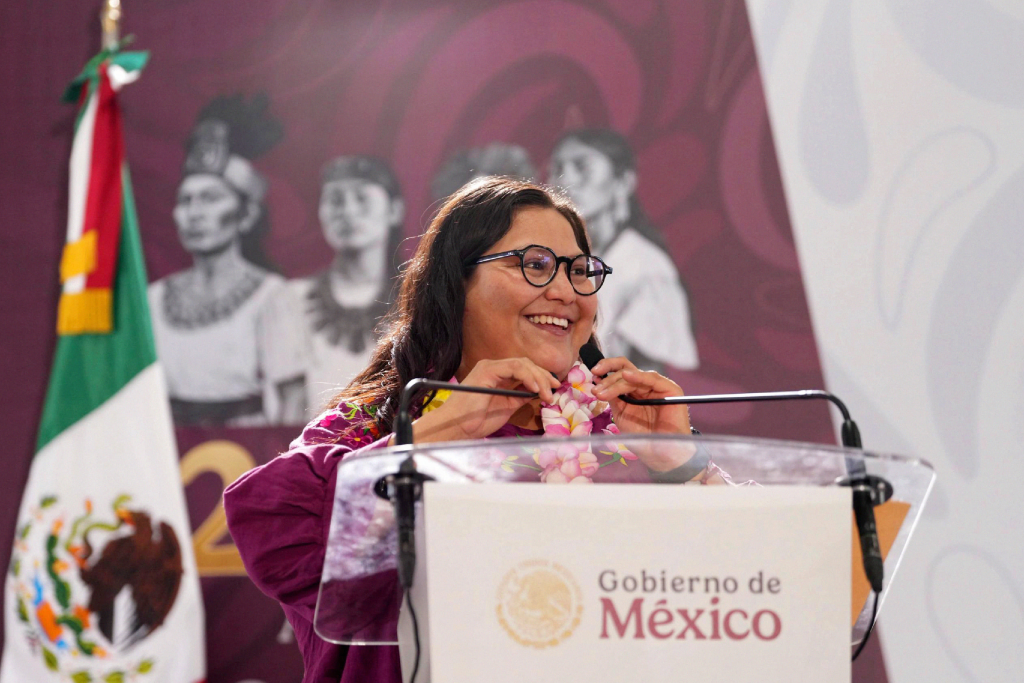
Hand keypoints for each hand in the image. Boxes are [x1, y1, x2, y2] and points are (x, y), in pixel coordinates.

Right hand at [411, 357, 560, 442]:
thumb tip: (540, 392)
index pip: (525, 369)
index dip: (542, 377)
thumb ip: (520, 397)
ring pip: (523, 363)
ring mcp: (490, 367)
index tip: (555, 389)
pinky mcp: (488, 369)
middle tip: (555, 390)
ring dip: (539, 377)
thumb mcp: (507, 407)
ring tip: (547, 393)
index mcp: (498, 375)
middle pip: (526, 364)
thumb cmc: (477, 420)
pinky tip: (536, 389)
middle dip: (544, 376)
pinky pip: (515, 368)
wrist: (458, 427)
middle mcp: (495, 367)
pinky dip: (528, 377)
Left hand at [591, 357, 693, 470]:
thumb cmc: (641, 436)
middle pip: (625, 369)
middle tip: (596, 390)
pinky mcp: (670, 389)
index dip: (605, 371)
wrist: (658, 453)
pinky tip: (626, 376)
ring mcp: (657, 386)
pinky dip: (638, 376)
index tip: (592, 376)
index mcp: (634, 390)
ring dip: (615, 382)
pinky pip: (652, 378)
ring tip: (603, 393)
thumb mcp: (621, 414)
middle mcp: (645, 385)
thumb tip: (599, 382)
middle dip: (607, 377)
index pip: (619, 372)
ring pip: (634, 374)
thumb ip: (613, 397)